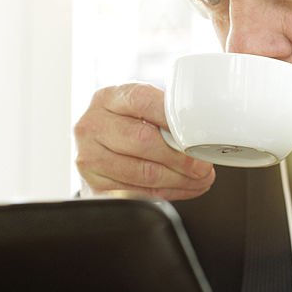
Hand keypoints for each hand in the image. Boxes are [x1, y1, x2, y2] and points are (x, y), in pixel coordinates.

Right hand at [74, 83, 215, 200]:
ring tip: (199, 179)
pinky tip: (183, 188)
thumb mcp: (140, 107)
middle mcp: (92, 125)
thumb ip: (164, 112)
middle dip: (180, 157)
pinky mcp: (94, 184)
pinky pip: (137, 193)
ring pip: (142, 172)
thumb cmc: (127, 123)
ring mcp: (89, 156)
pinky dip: (166, 193)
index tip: (197, 135)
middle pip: (142, 140)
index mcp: (107, 97)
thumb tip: (201, 130)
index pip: (143, 101)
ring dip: (178, 180)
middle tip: (202, 166)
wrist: (98, 142)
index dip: (174, 119)